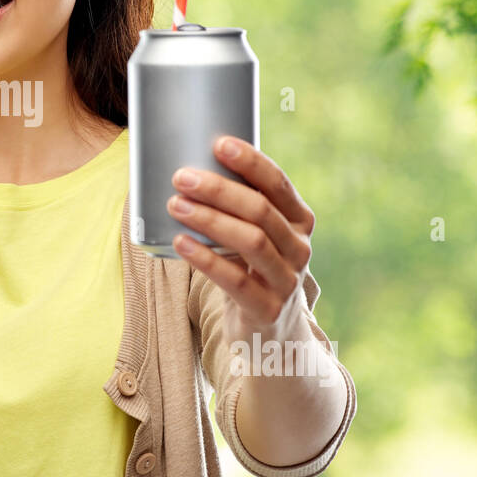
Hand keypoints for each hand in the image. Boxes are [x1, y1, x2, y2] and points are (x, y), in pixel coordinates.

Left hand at [166, 135, 315, 326]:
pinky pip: (236, 281)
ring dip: (210, 219)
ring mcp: (287, 280)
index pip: (279, 184)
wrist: (272, 332)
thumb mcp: (258, 235)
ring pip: (251, 241)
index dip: (251, 162)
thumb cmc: (252, 269)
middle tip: (182, 177)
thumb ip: (239, 208)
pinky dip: (207, 259)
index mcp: (300, 221)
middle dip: (219, 190)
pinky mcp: (268, 309)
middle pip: (261, 211)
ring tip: (176, 205)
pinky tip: (182, 243)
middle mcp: (300, 248)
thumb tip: (189, 164)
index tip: (219, 144)